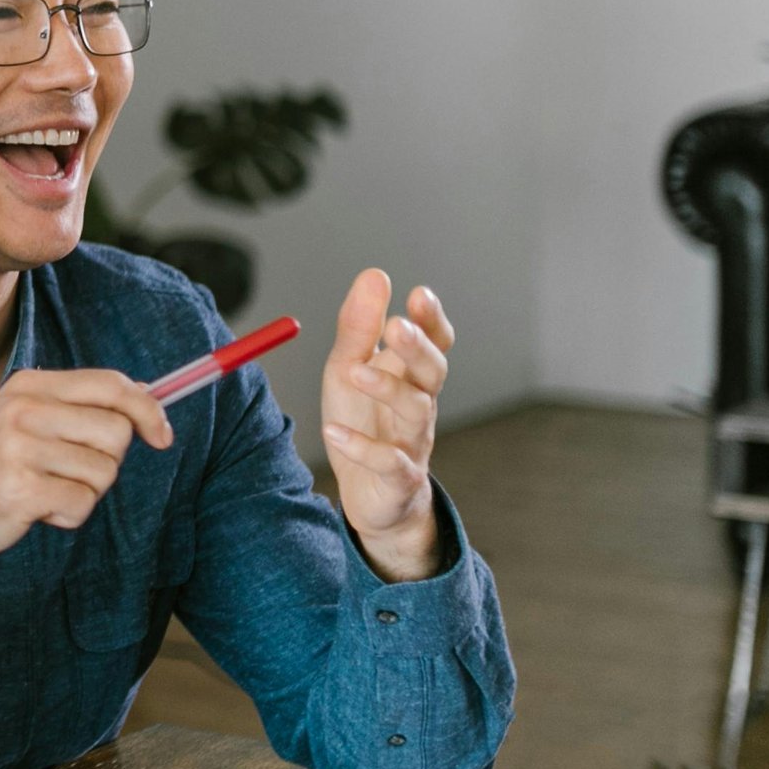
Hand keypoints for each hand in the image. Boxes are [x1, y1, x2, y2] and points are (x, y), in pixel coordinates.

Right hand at [0, 369, 174, 599]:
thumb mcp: (17, 420)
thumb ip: (70, 408)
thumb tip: (141, 401)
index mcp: (29, 385)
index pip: (112, 384)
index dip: (148, 410)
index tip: (162, 436)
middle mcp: (25, 409)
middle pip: (117, 432)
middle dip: (106, 462)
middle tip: (67, 473)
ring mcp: (20, 448)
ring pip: (104, 473)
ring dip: (83, 493)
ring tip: (43, 492)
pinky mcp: (20, 489)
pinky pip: (82, 504)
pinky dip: (67, 516)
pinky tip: (35, 511)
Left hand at [319, 268, 454, 581]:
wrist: (368, 493)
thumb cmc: (363, 421)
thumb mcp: (349, 368)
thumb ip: (359, 326)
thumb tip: (375, 274)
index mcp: (410, 374)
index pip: (434, 342)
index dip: (431, 320)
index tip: (419, 294)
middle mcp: (419, 404)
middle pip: (432, 372)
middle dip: (418, 348)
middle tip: (397, 326)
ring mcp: (413, 442)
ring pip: (416, 412)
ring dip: (388, 389)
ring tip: (355, 371)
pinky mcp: (399, 479)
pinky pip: (389, 463)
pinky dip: (362, 447)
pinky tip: (333, 432)